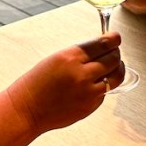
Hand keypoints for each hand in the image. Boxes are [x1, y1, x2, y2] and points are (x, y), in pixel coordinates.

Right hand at [6, 32, 122, 132]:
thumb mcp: (56, 59)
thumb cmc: (37, 83)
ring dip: (117, 69)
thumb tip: (102, 48)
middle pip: (113, 59)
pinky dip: (105, 85)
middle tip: (114, 51)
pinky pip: (106, 92)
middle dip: (116, 53)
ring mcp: (88, 92)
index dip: (113, 39)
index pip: (102, 44)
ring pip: (116, 76)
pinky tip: (95, 83)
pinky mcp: (90, 106)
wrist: (27, 109)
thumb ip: (80, 55)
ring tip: (113, 66)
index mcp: (70, 57)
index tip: (116, 37)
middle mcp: (81, 74)